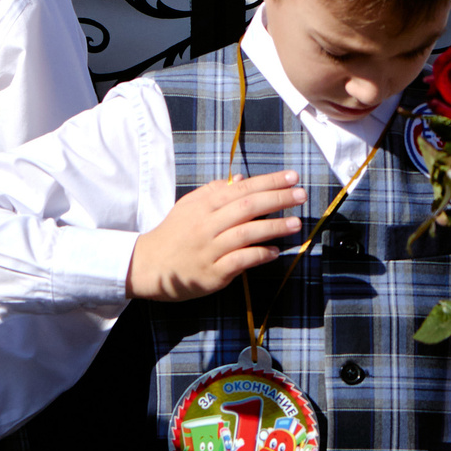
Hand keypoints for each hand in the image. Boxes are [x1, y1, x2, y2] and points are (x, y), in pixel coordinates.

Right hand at [124, 173, 305, 301]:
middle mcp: (207, 225)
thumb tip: (242, 178)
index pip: (242, 188)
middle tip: (301, 194)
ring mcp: (210, 250)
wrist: (148, 265)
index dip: (269, 181)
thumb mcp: (190, 205)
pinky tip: (275, 252)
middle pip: (247, 207)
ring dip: (274, 227)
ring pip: (246, 234)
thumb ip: (215, 191)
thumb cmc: (174, 232)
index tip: (292, 176)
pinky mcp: (211, 273)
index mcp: (204, 205)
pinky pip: (239, 262)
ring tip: (296, 223)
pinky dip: (259, 255)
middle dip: (277, 199)